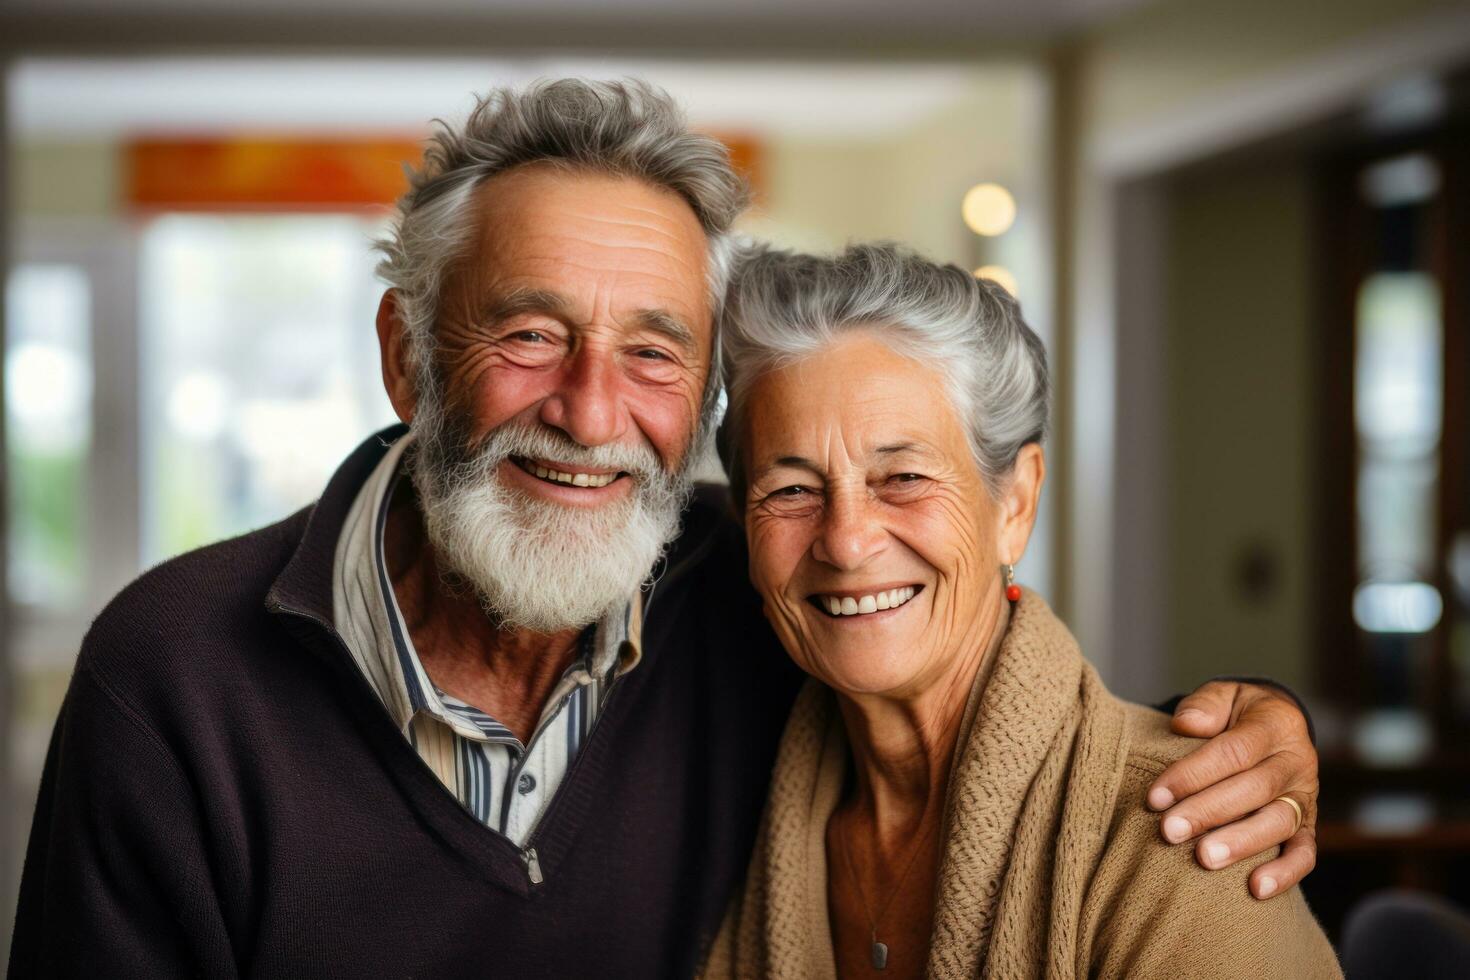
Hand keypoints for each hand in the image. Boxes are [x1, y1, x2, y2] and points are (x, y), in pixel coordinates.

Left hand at [1145, 680, 1317, 899]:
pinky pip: (1305, 853)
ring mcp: (1305, 796)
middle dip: (1208, 812)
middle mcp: (1296, 762)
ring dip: (1240, 844)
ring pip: (1278, 823)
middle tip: (1170, 831)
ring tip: (1204, 859)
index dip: (1193, 774)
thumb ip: (1206, 704)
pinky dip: (1284, 873)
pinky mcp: (1308, 825)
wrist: (1277, 724)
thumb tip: (1187, 724)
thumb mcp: (1224, 694)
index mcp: (1275, 725)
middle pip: (1253, 790)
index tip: (1156, 797)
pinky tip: (1255, 889)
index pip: (1233, 752)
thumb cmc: (1236, 713)